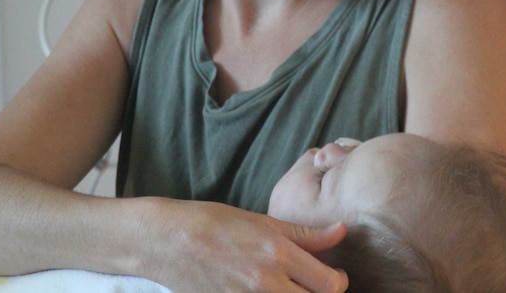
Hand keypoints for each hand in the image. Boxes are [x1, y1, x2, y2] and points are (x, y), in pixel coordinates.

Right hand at [143, 199, 347, 292]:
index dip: (339, 281)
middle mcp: (265, 283)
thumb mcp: (260, 220)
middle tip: (313, 284)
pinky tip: (267, 292)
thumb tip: (341, 231)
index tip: (335, 274)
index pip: (329, 284)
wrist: (164, 240)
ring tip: (290, 287)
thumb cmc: (210, 222)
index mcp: (277, 254)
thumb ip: (303, 233)